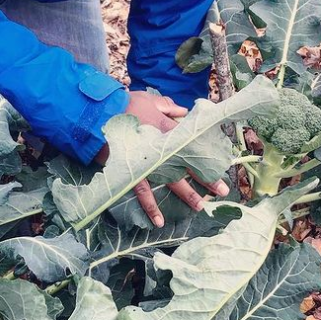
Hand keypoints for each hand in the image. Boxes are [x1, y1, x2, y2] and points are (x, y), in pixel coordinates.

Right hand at [95, 91, 228, 226]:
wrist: (98, 113)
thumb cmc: (124, 104)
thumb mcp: (149, 99)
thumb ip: (167, 105)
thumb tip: (184, 111)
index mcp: (167, 126)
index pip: (193, 141)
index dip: (207, 152)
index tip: (221, 161)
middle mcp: (162, 146)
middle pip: (189, 164)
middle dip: (206, 177)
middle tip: (223, 191)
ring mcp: (148, 160)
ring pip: (171, 180)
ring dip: (187, 194)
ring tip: (200, 206)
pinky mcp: (132, 170)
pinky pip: (142, 191)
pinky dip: (150, 206)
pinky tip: (159, 220)